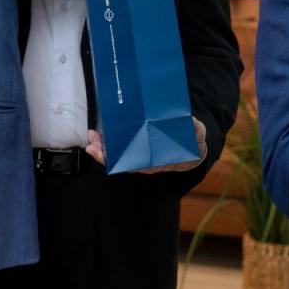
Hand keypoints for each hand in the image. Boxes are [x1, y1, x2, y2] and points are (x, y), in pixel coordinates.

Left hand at [83, 118, 207, 173]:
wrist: (191, 149)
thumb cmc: (191, 142)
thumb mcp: (198, 135)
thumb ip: (196, 130)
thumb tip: (192, 123)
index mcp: (159, 161)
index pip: (139, 165)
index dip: (124, 162)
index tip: (112, 156)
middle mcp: (146, 162)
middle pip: (122, 162)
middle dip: (105, 155)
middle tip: (93, 145)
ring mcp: (138, 156)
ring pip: (116, 156)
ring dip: (101, 148)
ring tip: (90, 137)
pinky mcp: (133, 148)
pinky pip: (116, 149)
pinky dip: (105, 143)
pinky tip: (96, 134)